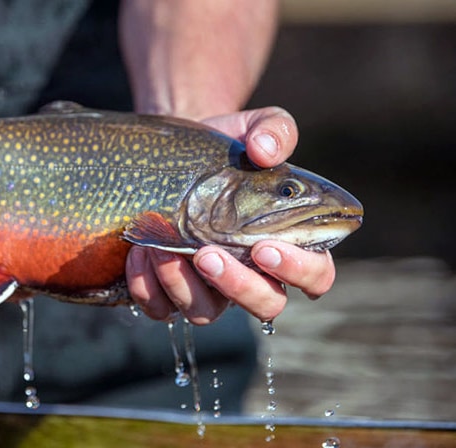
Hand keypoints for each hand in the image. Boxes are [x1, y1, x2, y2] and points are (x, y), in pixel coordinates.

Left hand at [126, 107, 335, 324]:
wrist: (171, 154)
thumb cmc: (224, 148)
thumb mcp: (252, 127)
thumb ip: (274, 130)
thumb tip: (266, 150)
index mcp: (286, 242)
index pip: (315, 277)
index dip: (298, 271)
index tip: (266, 246)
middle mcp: (251, 273)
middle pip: (265, 306)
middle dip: (238, 286)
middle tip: (208, 253)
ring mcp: (208, 288)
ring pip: (205, 312)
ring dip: (182, 284)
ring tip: (162, 247)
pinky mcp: (167, 291)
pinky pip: (159, 307)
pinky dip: (147, 285)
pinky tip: (141, 251)